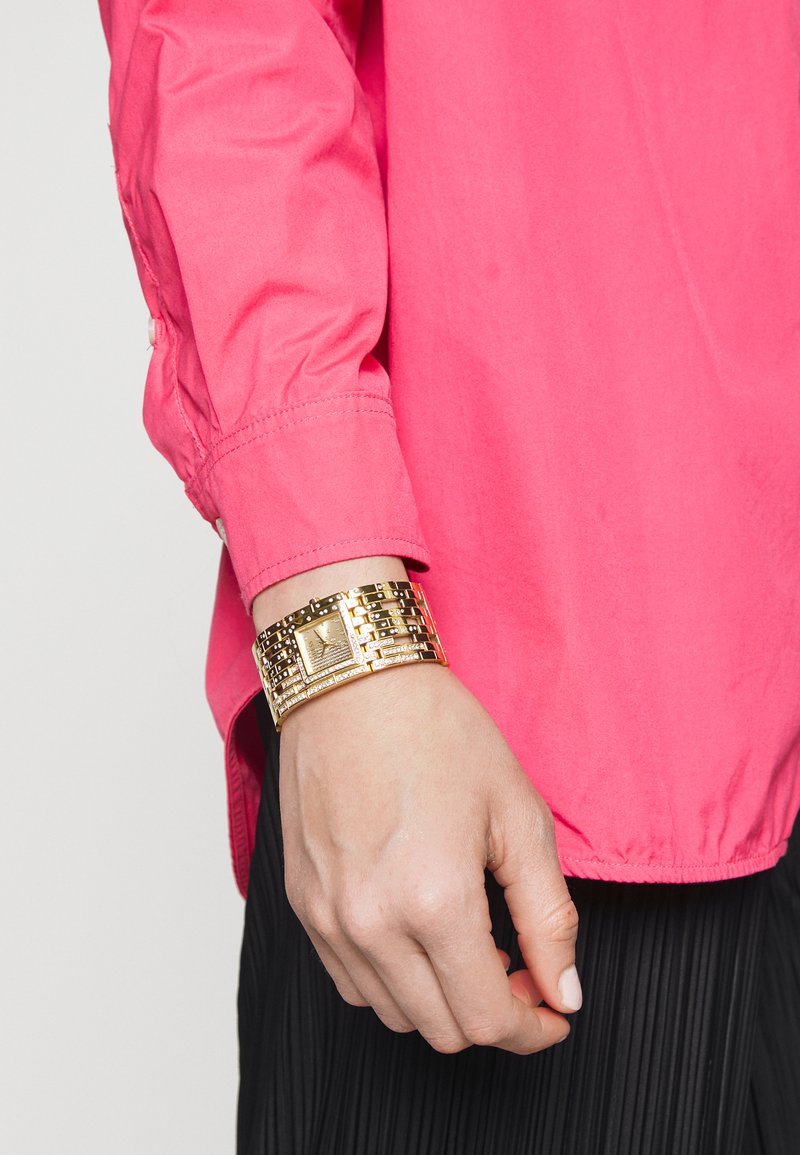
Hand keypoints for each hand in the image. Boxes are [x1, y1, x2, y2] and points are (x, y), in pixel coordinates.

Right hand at [276, 659, 581, 1054]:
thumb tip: (565, 993)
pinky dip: (393, 981)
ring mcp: (327, 918)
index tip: (553, 1010)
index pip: (488, 1022)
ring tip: (469, 944)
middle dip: (494, 1014)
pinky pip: (350, 981)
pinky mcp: (302, 903)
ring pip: (394, 1015)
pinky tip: (418, 935)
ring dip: (442, 1001)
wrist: (353, 683)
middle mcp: (371, 924)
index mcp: (435, 903)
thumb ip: (549, 916)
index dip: (533, 1030)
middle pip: (443, 1030)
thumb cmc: (438, 733)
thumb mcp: (518, 815)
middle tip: (520, 966)